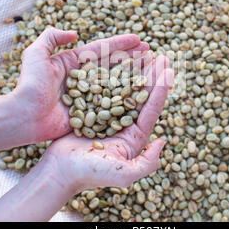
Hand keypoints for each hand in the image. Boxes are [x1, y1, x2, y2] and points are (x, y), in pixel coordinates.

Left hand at [11, 26, 148, 142]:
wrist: (24, 116)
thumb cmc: (29, 84)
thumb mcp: (35, 53)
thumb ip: (51, 37)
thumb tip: (74, 33)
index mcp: (73, 62)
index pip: (102, 49)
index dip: (121, 44)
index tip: (138, 39)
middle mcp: (84, 79)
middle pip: (113, 65)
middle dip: (132, 58)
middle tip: (151, 53)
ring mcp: (88, 96)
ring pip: (116, 83)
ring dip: (134, 76)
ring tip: (151, 68)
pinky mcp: (90, 113)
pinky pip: (111, 104)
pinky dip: (126, 99)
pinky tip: (142, 93)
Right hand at [42, 55, 173, 192]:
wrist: (59, 172)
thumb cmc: (90, 174)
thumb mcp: (124, 174)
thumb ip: (148, 162)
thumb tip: (163, 140)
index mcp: (134, 137)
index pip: (151, 108)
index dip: (161, 88)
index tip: (168, 69)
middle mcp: (124, 126)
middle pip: (141, 96)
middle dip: (151, 76)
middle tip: (160, 56)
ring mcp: (108, 117)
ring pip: (124, 90)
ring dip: (134, 72)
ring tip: (142, 54)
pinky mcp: (92, 112)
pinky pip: (104, 90)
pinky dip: (111, 76)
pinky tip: (115, 62)